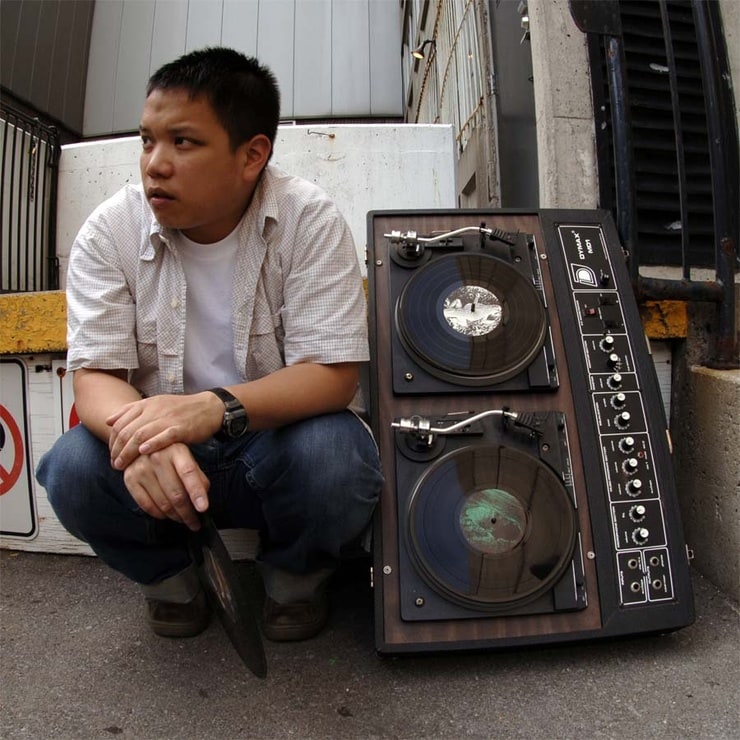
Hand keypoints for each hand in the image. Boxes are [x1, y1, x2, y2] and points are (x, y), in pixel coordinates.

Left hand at [107, 392, 221, 469]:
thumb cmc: (181, 410)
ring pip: (142, 434)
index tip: (112, 454)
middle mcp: (155, 410)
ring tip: (123, 465)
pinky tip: (144, 452)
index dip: (112, 440)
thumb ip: (131, 411)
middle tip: (115, 464)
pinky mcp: (182, 428)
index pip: (121, 423)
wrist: (208, 407)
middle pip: (128, 431)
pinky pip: (165, 436)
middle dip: (118, 449)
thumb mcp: (155, 404)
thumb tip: (108, 420)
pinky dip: (153, 444)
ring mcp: (168, 418)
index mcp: (146, 405)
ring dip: (129, 452)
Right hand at [122, 443, 209, 530]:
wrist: (141, 445)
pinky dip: (159, 515)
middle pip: (176, 494)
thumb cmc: (170, 455)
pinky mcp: (130, 479)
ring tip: (183, 519)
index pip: (189, 474)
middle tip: (195, 522)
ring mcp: (142, 468)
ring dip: (175, 516)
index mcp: (176, 450)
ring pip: (163, 503)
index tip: (203, 508)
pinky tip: (167, 515)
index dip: (197, 492)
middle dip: (188, 513)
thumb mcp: (187, 458)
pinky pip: (147, 505)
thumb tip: (201, 498)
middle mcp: (157, 458)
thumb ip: (197, 476)